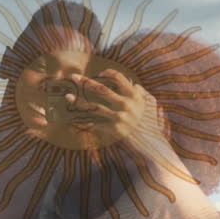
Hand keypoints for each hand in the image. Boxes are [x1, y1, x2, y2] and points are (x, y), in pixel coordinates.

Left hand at [67, 70, 191, 182]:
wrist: (152, 146)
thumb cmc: (151, 124)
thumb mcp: (152, 105)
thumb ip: (143, 94)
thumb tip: (134, 85)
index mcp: (134, 96)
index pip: (118, 78)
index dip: (108, 73)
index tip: (99, 72)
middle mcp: (125, 105)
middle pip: (101, 90)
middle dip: (85, 82)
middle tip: (73, 77)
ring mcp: (118, 119)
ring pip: (93, 107)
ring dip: (78, 101)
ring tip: (67, 96)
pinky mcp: (113, 131)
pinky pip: (95, 124)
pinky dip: (83, 122)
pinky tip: (72, 119)